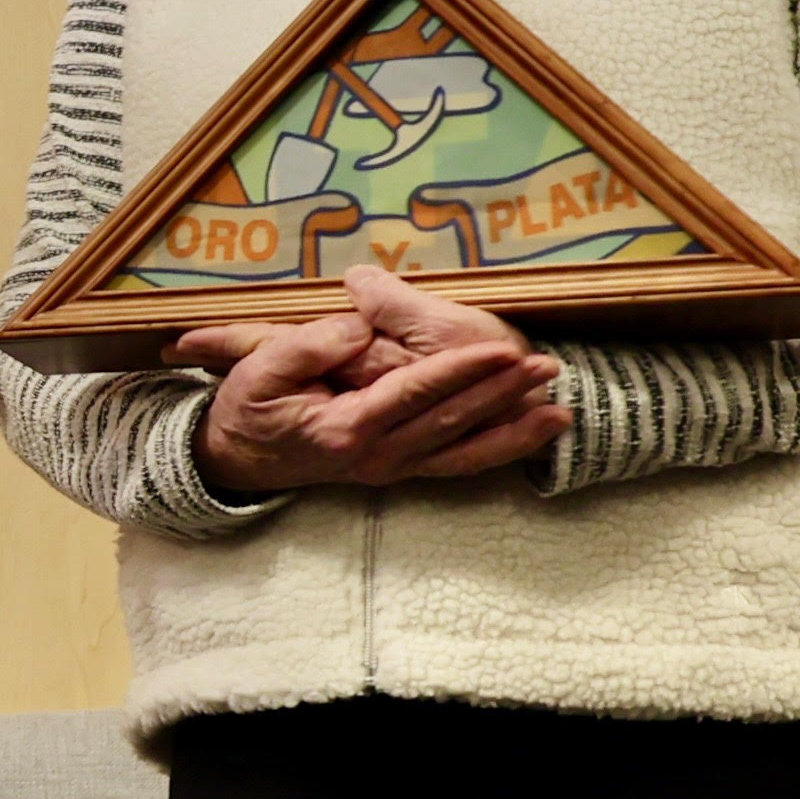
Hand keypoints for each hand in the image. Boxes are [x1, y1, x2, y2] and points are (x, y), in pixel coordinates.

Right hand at [177, 265, 569, 495]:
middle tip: (544, 366)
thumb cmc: (250, 408)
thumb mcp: (258, 370)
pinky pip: (459, 463)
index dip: (457, 371)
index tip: (499, 350)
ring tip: (559, 411)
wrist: (239, 461)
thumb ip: (307, 347)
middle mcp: (377, 455)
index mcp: (344, 427)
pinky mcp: (402, 468)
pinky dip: (500, 450)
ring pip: (464, 451)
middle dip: (500, 394)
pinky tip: (535, 434)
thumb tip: (358, 330)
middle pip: (450, 422)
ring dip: (513, 431)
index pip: (412, 394)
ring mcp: (392, 467)